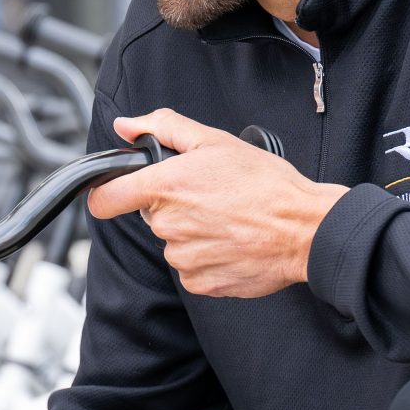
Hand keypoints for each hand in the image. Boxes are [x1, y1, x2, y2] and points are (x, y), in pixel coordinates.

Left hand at [86, 109, 347, 298]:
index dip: (109, 193)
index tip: (118, 193)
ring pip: (172, 242)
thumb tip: (126, 126)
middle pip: (150, 215)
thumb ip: (164, 127)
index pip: (105, 198)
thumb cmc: (267, 185)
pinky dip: (206, 257)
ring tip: (227, 219)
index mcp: (166, 188)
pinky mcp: (199, 283)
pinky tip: (231, 241)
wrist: (305, 230)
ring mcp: (183, 258)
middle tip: (210, 196)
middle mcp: (168, 225)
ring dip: (191, 232)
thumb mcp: (215, 142)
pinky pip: (190, 268)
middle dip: (172, 205)